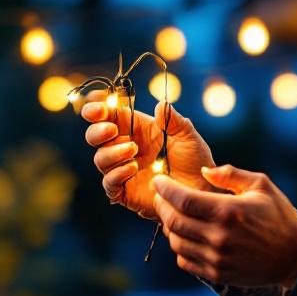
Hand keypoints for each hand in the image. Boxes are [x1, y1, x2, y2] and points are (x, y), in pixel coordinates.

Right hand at [80, 96, 216, 219]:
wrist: (200, 191)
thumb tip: (161, 104)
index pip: (109, 115)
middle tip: (112, 129)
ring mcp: (123, 170)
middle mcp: (125, 148)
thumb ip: (173, 120)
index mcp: (137, 130)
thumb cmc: (194, 161)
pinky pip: (109, 182)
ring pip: (100, 158)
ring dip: (112, 152)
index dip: (98, 109)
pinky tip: (132, 168)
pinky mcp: (125, 191)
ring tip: (133, 150)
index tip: (99, 106)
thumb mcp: (188, 137)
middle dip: (98, 130)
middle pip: (95, 136)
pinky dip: (116, 173)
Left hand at [152, 164, 296, 287]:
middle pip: (174, 221)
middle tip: (161, 197)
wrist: (295, 255)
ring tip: (173, 216)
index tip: (158, 181)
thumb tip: (203, 171)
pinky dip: (180, 248)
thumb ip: (231, 174)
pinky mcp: (217, 274)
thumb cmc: (278, 215)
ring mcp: (217, 258)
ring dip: (169, 227)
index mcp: (228, 211)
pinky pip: (185, 261)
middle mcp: (220, 237)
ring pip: (176, 242)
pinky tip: (186, 236)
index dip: (165, 189)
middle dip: (162, 206)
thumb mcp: (261, 185)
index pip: (183, 199)